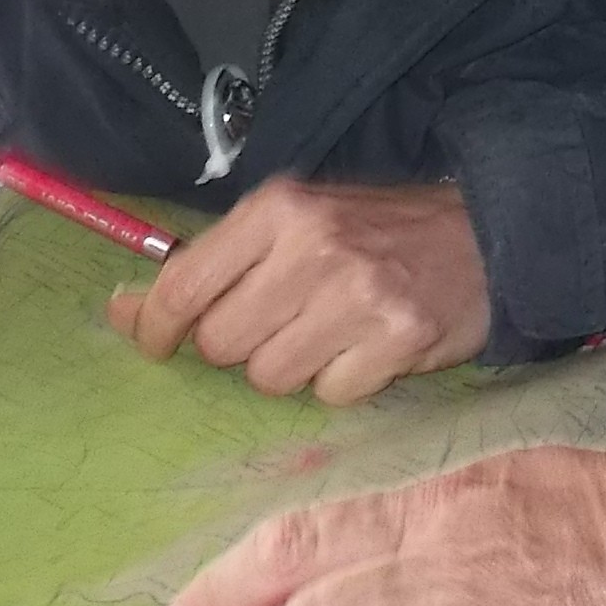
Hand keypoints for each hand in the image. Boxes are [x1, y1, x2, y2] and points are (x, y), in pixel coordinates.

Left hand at [109, 176, 489, 403]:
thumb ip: (211, 264)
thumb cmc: (375, 231)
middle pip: (223, 342)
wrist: (487, 234)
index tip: (157, 341)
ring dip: (292, 368)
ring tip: (329, 334)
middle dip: (241, 346)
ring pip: (271, 377)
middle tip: (281, 325)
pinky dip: (342, 382)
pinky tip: (367, 348)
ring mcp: (358, 294)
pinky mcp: (398, 339)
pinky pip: (329, 395)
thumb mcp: (292, 223)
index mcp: (278, 209)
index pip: (184, 284)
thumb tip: (119, 311)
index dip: (156, 325)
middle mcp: (314, 246)